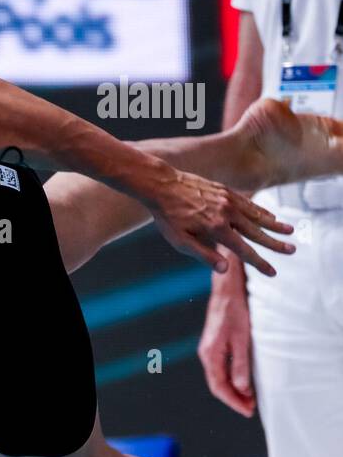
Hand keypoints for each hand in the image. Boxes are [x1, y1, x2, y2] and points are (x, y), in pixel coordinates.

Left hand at [149, 168, 294, 276]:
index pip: (244, 250)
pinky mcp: (226, 191)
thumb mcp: (181, 241)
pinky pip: (248, 203)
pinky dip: (261, 211)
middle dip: (275, 244)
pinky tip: (270, 216)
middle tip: (293, 251)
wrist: (163, 184)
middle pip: (257, 232)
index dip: (260, 263)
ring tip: (290, 231)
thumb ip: (204, 255)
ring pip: (256, 215)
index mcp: (217, 229)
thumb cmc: (168, 217)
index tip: (273, 272)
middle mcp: (227, 213)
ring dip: (274, 225)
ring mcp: (228, 200)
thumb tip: (226, 269)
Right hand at [197, 262, 255, 416]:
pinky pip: (220, 368)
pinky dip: (231, 378)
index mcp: (210, 355)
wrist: (226, 286)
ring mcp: (208, 349)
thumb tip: (241, 388)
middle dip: (234, 399)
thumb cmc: (235, 309)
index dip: (234, 401)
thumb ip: (240, 364)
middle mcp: (206, 354)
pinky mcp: (213, 344)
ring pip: (218, 378)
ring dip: (233, 389)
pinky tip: (241, 380)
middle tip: (250, 409)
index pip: (220, 387)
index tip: (247, 411)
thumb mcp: (241, 338)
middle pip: (217, 385)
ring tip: (248, 398)